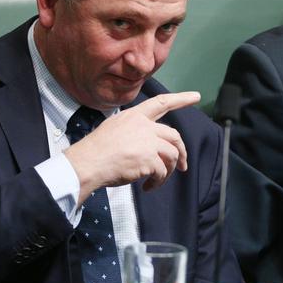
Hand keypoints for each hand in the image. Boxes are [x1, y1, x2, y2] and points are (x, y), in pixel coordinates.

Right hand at [64, 91, 199, 202]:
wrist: (86, 163)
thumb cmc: (95, 151)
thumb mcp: (113, 128)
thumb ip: (133, 130)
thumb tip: (147, 143)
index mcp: (134, 116)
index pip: (161, 103)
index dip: (180, 98)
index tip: (196, 96)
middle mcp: (144, 125)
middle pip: (174, 135)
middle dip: (182, 152)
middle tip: (183, 165)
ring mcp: (148, 141)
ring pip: (172, 154)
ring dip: (168, 171)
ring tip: (157, 180)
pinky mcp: (149, 158)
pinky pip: (162, 172)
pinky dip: (158, 182)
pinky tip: (147, 187)